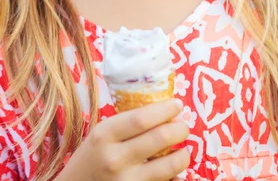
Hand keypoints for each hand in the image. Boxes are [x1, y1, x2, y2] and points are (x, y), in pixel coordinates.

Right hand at [58, 98, 189, 180]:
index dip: (165, 110)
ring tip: (182, 150)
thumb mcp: (102, 133)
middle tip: (183, 126)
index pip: (141, 118)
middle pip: (159, 138)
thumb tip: (165, 113)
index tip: (177, 104)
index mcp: (105, 135)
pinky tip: (175, 173)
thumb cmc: (93, 155)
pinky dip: (176, 178)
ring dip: (183, 155)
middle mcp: (115, 159)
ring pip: (169, 166)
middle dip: (179, 129)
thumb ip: (128, 123)